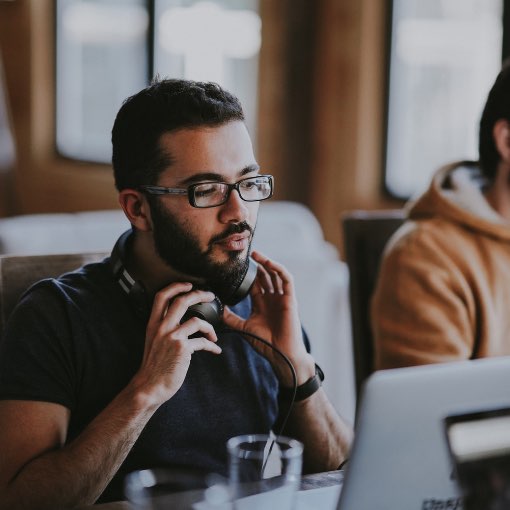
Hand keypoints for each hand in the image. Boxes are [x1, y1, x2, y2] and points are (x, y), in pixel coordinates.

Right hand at [132, 283, 221, 406]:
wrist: (150, 386)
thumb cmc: (154, 366)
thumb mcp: (153, 341)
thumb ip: (164, 329)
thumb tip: (182, 321)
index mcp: (153, 324)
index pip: (161, 297)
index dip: (176, 286)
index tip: (188, 285)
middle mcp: (162, 328)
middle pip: (182, 301)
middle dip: (199, 294)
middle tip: (210, 296)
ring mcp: (172, 337)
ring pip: (197, 321)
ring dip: (210, 327)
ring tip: (214, 334)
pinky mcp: (182, 349)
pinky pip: (203, 342)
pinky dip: (212, 346)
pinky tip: (215, 350)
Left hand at [222, 251, 314, 385]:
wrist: (281, 353)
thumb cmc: (265, 343)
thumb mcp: (243, 327)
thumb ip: (231, 318)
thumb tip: (217, 308)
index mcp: (261, 303)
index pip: (255, 283)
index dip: (247, 273)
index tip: (236, 264)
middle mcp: (272, 298)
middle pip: (265, 275)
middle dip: (257, 264)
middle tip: (246, 254)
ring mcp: (281, 297)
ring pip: (275, 274)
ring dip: (267, 263)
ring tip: (256, 254)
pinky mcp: (290, 298)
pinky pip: (287, 279)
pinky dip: (279, 269)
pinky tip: (269, 263)